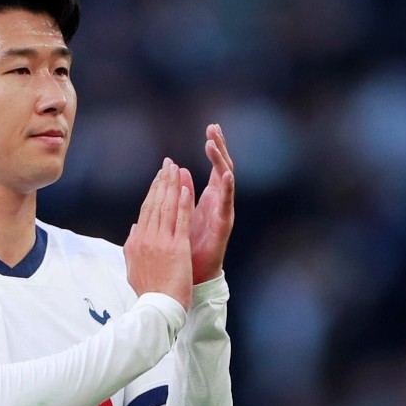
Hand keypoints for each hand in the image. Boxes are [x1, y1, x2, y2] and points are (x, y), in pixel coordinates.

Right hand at [124, 158, 192, 310]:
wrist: (157, 308)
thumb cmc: (148, 291)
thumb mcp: (133, 267)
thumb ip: (132, 246)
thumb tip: (133, 229)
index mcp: (136, 241)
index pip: (146, 210)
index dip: (153, 191)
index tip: (159, 177)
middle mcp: (146, 237)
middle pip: (155, 203)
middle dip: (162, 181)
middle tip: (167, 164)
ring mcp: (161, 241)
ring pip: (166, 207)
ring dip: (171, 185)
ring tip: (176, 168)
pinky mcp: (177, 247)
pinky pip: (179, 220)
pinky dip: (182, 202)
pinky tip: (185, 188)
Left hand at [182, 124, 234, 284]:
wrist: (192, 277)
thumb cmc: (188, 248)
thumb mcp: (181, 215)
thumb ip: (182, 193)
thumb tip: (178, 171)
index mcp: (210, 199)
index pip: (214, 166)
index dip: (214, 148)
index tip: (211, 128)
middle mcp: (219, 203)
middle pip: (223, 168)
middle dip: (219, 147)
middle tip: (214, 128)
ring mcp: (223, 212)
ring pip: (225, 182)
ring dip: (220, 161)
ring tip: (213, 144)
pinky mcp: (223, 225)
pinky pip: (225, 204)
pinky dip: (226, 188)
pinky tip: (226, 174)